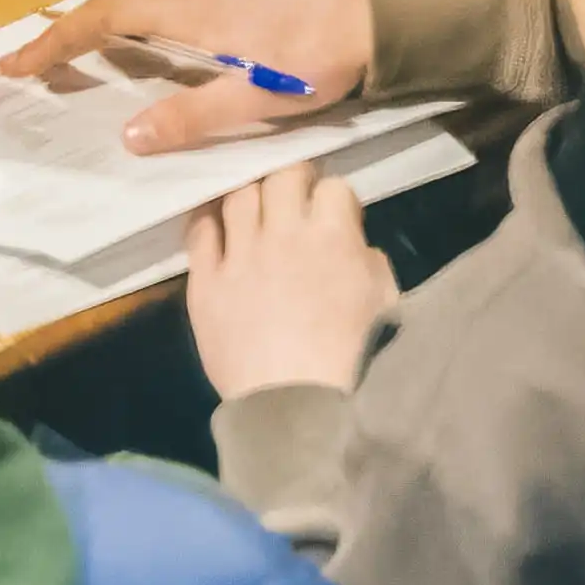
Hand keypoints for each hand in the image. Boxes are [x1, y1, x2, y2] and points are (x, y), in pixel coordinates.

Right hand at [0, 0, 371, 153]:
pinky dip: (126, 27)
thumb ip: (192, 115)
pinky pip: (156, 11)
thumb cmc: (312, 59)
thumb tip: (127, 135)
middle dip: (62, 35)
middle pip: (109, 8)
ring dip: (93, 29)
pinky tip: (137, 50)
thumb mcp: (254, 97)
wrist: (371, 22)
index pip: (102, 21)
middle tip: (25, 64)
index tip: (15, 64)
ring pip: (133, 7)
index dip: (55, 41)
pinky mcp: (229, 5)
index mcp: (186, 17)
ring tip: (68, 57)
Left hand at [181, 166, 393, 396]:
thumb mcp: (385, 309)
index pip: (334, 188)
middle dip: (293, 179)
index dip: (335, 197)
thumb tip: (357, 247)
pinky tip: (214, 224)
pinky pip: (199, 233)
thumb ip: (372, 266)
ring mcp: (239, 255)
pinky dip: (207, 222)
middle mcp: (283, 234)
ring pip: (239, 196)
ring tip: (256, 207)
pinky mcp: (205, 280)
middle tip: (294, 195)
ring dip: (251, 195)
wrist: (298, 406)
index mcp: (333, 239)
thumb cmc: (352, 362)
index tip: (334, 210)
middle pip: (281, 177)